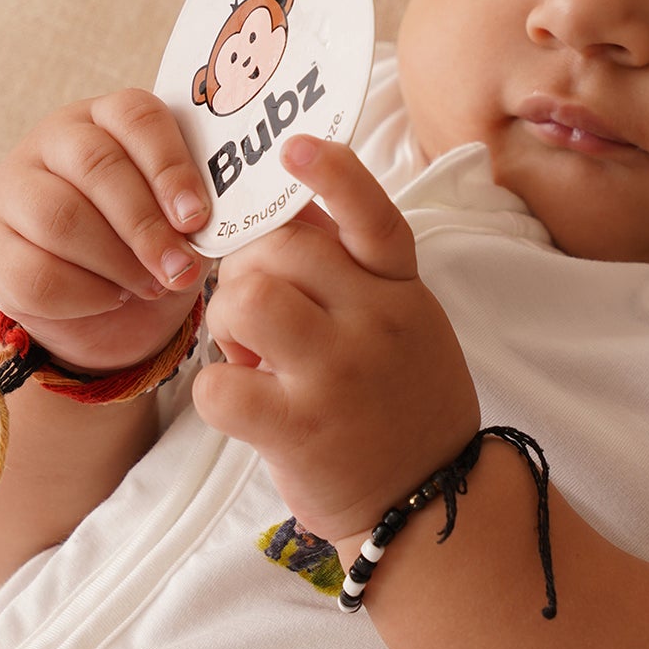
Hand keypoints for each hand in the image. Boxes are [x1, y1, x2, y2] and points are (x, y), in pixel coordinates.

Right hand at [0, 90, 211, 370]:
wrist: (100, 306)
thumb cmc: (152, 248)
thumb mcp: (182, 222)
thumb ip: (202, 209)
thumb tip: (243, 216)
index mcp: (110, 118)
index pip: (136, 116)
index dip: (169, 166)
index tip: (196, 217)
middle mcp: (56, 140)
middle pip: (97, 166)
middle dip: (146, 226)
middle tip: (181, 271)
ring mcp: (15, 188)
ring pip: (60, 218)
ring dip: (117, 262)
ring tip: (151, 286)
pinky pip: (36, 271)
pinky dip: (84, 296)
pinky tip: (111, 299)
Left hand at [191, 134, 479, 547]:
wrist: (432, 501)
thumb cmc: (401, 405)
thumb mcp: (405, 324)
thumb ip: (358, 274)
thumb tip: (290, 211)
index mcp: (402, 291)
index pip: (372, 215)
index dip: (332, 175)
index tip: (292, 148)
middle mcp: (377, 323)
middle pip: (283, 248)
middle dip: (250, 269)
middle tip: (258, 314)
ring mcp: (338, 375)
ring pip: (248, 300)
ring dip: (229, 321)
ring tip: (250, 356)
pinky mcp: (300, 429)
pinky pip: (220, 382)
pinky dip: (216, 390)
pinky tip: (243, 406)